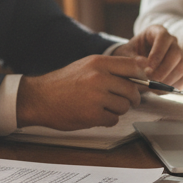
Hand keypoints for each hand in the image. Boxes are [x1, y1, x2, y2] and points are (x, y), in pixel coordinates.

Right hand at [16, 54, 156, 130]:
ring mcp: (96, 97)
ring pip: (124, 106)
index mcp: (98, 63)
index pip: (133, 67)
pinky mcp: (92, 115)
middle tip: (123, 100)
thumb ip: (112, 66)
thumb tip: (143, 66)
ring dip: (118, 109)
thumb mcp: (87, 65)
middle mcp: (99, 77)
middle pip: (132, 90)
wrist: (40, 97)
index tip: (139, 83)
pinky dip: (108, 119)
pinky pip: (113, 119)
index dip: (140, 77)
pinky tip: (95, 114)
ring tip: (103, 106)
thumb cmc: (64, 82)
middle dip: (131, 98)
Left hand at [112, 25, 182, 87]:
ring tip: (153, 85)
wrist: (132, 62)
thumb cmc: (128, 54)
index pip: (163, 38)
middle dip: (163, 69)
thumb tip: (147, 68)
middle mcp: (171, 42)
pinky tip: (160, 89)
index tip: (149, 66)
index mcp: (157, 31)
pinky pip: (182, 79)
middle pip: (175, 54)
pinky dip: (172, 86)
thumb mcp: (126, 54)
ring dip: (167, 79)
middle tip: (150, 78)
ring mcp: (178, 56)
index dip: (158, 53)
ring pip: (180, 67)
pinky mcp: (180, 70)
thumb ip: (135, 60)